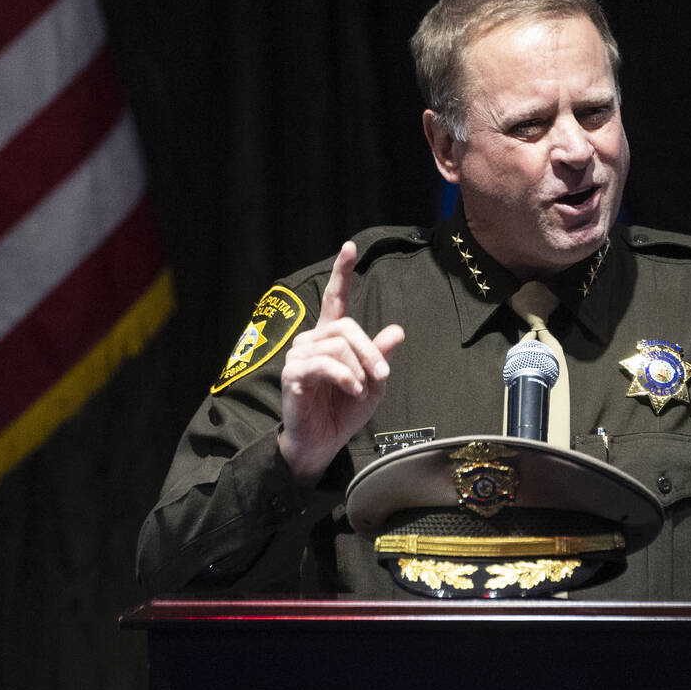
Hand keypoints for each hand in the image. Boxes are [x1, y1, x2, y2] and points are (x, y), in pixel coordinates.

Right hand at [278, 241, 404, 485]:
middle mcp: (312, 340)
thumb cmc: (344, 412)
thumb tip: (397, 330)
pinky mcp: (293, 374)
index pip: (335, 300)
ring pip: (338, 345)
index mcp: (331, 339)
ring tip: (360, 390)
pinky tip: (352, 390)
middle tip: (382, 376)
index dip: (342, 274)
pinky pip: (324, 364)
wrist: (322, 442)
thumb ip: (381, 356)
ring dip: (358, 369)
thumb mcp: (373, 383)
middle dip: (370, 351)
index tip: (350, 247)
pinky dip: (344, 376)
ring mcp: (299, 355)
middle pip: (347, 327)